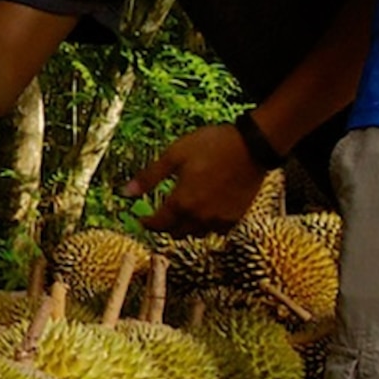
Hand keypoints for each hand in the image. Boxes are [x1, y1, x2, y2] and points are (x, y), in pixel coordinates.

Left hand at [124, 121, 267, 234]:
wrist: (253, 146)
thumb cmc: (212, 145)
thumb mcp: (174, 155)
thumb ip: (149, 177)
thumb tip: (125, 193)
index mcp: (182, 201)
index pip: (158, 224)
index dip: (147, 223)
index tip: (142, 220)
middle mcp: (199, 216)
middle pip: (175, 232)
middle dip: (164, 226)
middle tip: (160, 216)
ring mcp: (219, 219)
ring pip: (195, 233)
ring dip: (184, 227)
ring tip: (181, 214)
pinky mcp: (235, 217)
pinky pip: (215, 230)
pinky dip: (206, 225)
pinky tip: (205, 212)